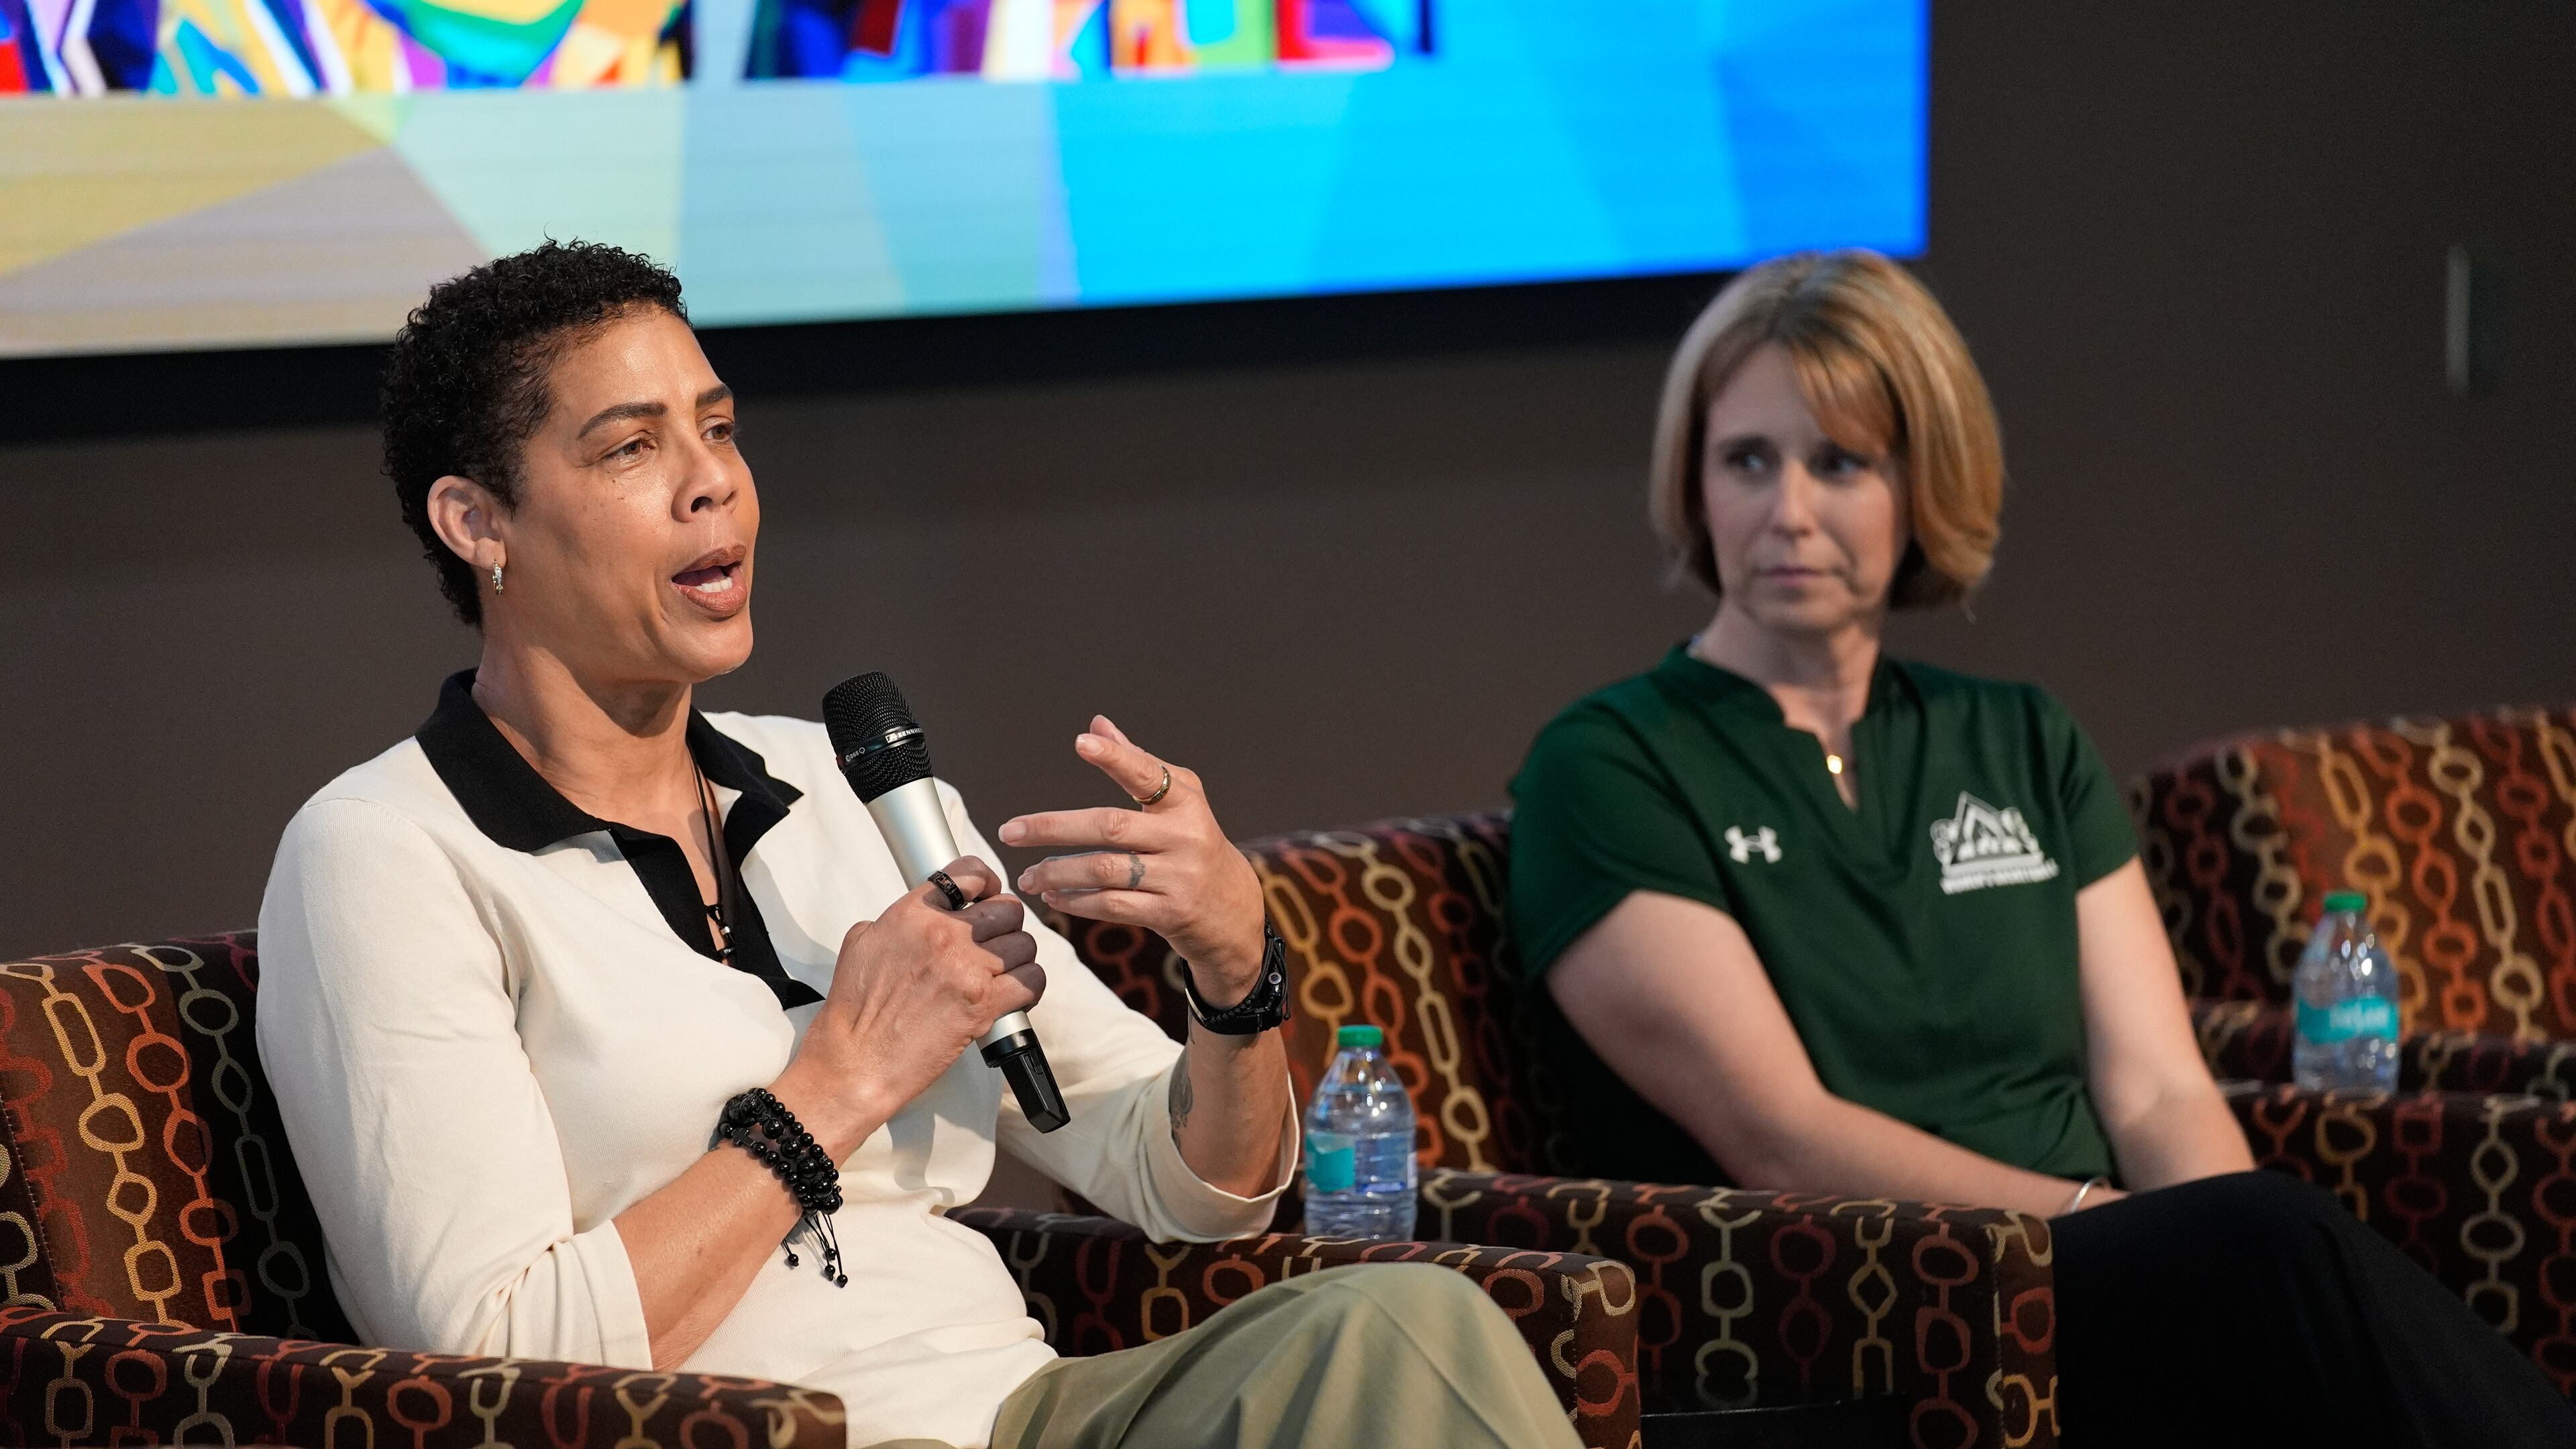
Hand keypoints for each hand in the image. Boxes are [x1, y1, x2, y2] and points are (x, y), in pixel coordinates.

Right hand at [772, 856, 1041, 1158]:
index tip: (988, 893)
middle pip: (1006, 909)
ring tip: (1000, 974)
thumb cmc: (855, 1013)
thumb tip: (923, 912)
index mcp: (911, 914)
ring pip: (1025, 944)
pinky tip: (1014, 995)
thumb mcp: (862, 943)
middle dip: (1004, 926)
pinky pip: (1032, 979)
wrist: (856, 1063)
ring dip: (1017, 959)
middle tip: (993, 945)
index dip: (986, 881)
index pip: (968, 873)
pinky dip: (1029, 987)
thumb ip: (897, 919)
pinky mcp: (984, 1004)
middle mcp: (943, 935)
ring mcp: (966, 969)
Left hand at [998, 716, 1266, 1006]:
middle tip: (1010, 830)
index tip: (1081, 743)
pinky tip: (1052, 895)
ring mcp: (1178, 877)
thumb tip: (1097, 724)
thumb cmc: (1193, 843)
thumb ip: (1137, 765)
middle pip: (1111, 826)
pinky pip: (1112, 905)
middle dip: (1054, 827)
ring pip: (1105, 870)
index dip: (1116, 757)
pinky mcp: (1170, 913)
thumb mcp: (1178, 802)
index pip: (1148, 773)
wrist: (1232, 910)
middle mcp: (1185, 836)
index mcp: (1186, 801)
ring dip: (1057, 871)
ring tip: (1026, 874)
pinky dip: (1076, 900)